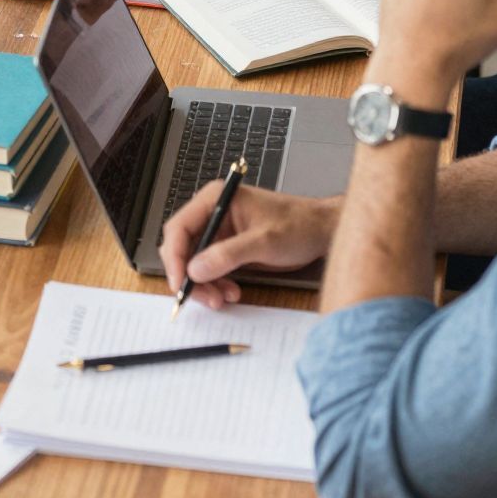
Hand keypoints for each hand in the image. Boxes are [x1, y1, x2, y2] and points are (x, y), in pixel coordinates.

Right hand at [159, 180, 336, 310]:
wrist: (322, 231)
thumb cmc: (299, 225)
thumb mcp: (265, 241)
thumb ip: (228, 254)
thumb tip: (196, 270)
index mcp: (216, 199)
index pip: (179, 228)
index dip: (175, 257)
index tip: (180, 283)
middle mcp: (213, 213)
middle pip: (183, 247)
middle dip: (190, 275)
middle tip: (205, 298)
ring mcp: (220, 231)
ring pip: (194, 263)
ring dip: (204, 284)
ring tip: (223, 298)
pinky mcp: (228, 248)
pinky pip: (210, 269)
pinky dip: (215, 284)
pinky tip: (231, 293)